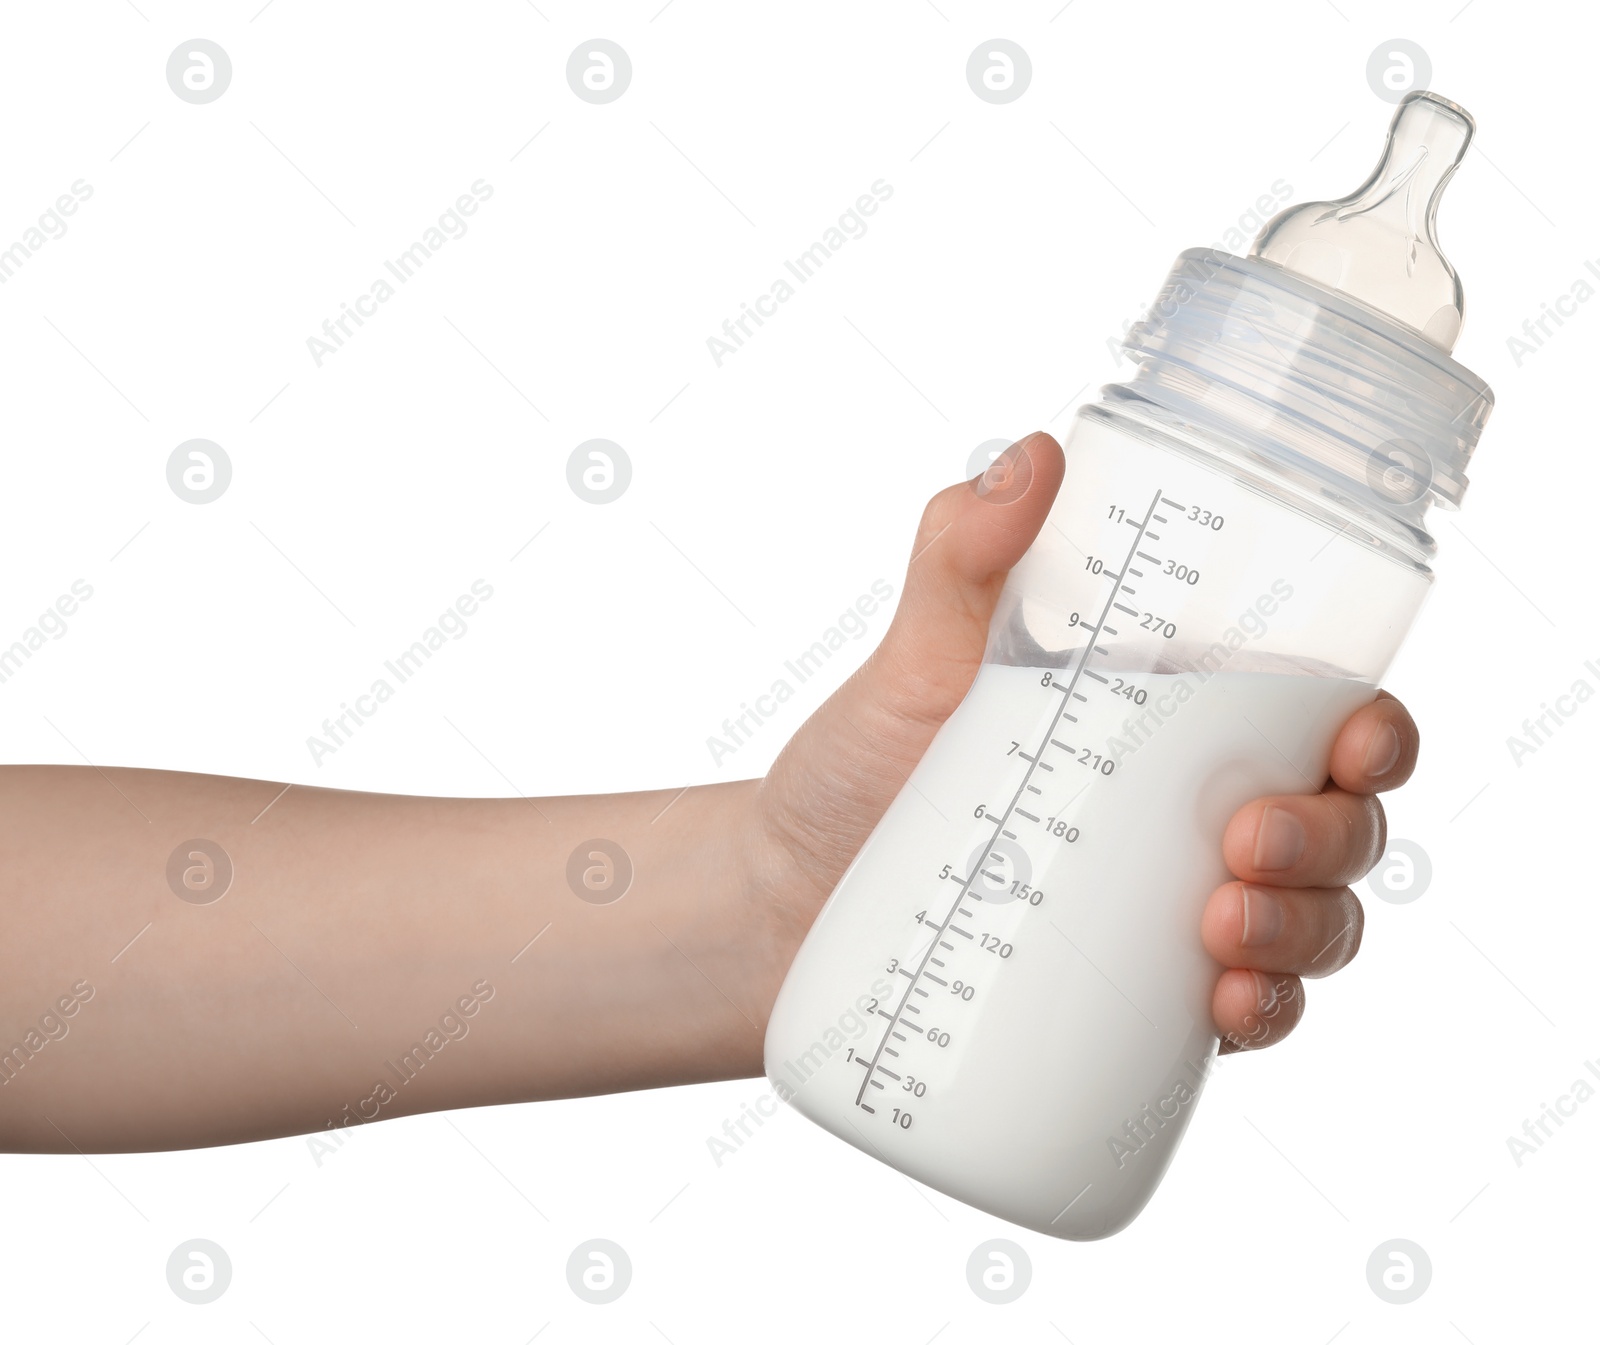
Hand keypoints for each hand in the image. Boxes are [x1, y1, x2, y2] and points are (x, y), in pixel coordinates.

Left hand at [746, 430, 1415, 1049]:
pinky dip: (1264, 1013)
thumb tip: (1029, 457)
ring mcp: (1176, 906)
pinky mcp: (1142, 993)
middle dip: (1333, 838)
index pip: (1326, 717)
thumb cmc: (864, 766)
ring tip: (1225, 930)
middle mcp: (1199, 810)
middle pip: (1342, 825)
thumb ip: (963, 553)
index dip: (1376, 731)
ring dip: (1307, 930)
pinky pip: (1247, 1010)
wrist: (789, 896)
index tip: (1355, 741)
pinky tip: (1229, 1009)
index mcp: (1180, 717)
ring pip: (1314, 921)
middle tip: (1246, 843)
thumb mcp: (916, 657)